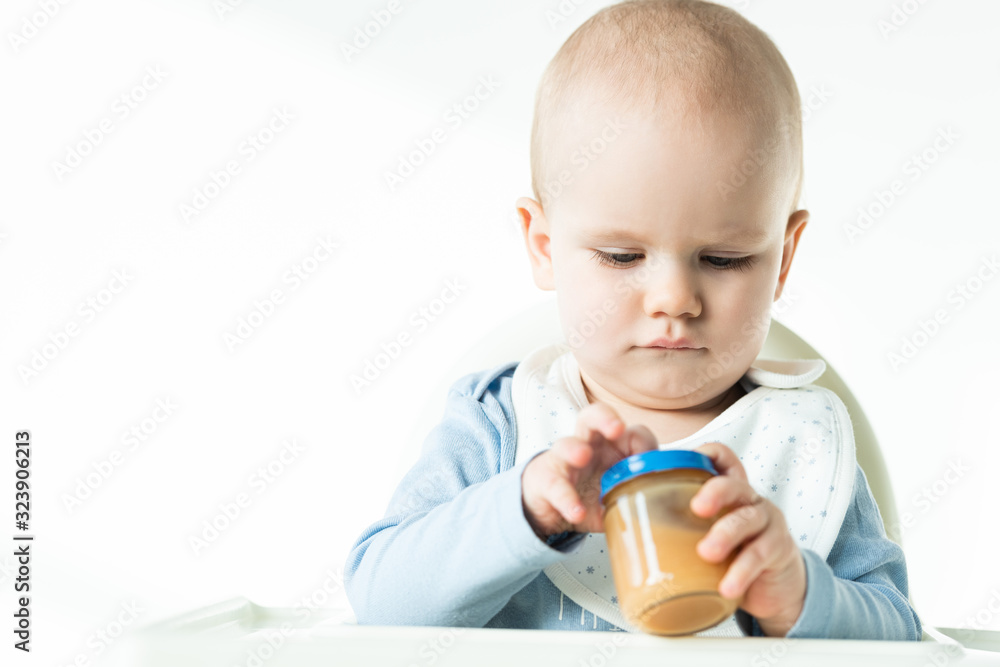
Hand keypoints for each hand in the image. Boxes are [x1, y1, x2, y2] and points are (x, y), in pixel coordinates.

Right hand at [521, 402, 657, 538]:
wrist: (552, 506)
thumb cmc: (590, 492)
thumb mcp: (619, 494)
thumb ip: (640, 494)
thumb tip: (674, 507)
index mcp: (611, 447)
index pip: (630, 432)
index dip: (642, 441)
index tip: (649, 457)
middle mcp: (587, 445)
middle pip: (592, 416)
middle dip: (605, 418)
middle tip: (615, 428)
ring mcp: (564, 461)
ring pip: (566, 443)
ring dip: (575, 448)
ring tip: (582, 456)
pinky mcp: (546, 480)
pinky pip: (555, 486)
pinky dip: (566, 498)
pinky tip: (576, 510)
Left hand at [690, 442, 806, 636]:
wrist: (773, 585)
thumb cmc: (731, 552)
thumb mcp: (705, 534)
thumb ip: (678, 526)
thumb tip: (623, 531)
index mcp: (727, 490)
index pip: (721, 458)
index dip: (706, 453)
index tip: (680, 462)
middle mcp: (748, 499)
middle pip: (733, 484)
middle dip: (715, 492)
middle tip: (696, 508)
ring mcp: (766, 522)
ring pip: (747, 519)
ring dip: (725, 535)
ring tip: (706, 553)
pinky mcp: (778, 548)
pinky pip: (760, 555)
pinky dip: (741, 572)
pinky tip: (727, 586)